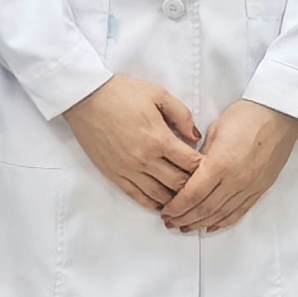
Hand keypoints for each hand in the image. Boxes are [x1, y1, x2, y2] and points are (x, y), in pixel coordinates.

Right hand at [65, 74, 203, 210]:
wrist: (86, 98)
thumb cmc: (122, 93)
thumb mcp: (158, 94)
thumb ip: (182, 115)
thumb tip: (196, 137)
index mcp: (159, 138)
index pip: (191, 164)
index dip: (205, 168)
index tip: (211, 168)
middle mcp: (145, 159)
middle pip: (178, 184)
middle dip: (193, 186)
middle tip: (201, 186)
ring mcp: (128, 170)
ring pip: (160, 195)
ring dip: (175, 199)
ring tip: (185, 198)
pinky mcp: (114, 175)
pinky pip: (138, 197)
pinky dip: (153, 204)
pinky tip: (163, 204)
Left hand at [163, 100, 297, 232]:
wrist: (278, 114)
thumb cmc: (247, 116)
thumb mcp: (215, 131)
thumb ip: (202, 156)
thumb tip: (190, 172)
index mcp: (220, 164)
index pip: (192, 194)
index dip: (176, 207)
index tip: (165, 211)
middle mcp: (235, 180)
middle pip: (205, 208)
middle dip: (184, 218)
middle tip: (170, 222)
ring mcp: (249, 187)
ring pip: (221, 214)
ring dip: (201, 223)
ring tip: (186, 227)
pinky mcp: (260, 189)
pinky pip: (239, 211)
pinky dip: (223, 221)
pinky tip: (211, 226)